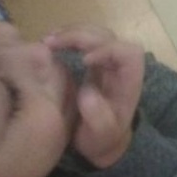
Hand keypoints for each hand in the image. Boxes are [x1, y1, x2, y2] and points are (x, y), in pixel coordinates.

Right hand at [45, 25, 144, 168]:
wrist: (101, 143)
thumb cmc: (104, 140)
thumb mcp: (101, 135)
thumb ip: (98, 118)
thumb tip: (87, 92)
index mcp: (129, 81)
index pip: (130, 53)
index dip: (109, 50)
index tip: (84, 61)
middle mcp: (120, 67)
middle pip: (109, 37)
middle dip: (81, 36)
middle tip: (50, 43)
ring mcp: (107, 63)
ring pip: (96, 34)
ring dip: (72, 33)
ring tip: (47, 41)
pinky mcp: (93, 64)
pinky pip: (84, 42)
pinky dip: (67, 38)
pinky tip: (48, 44)